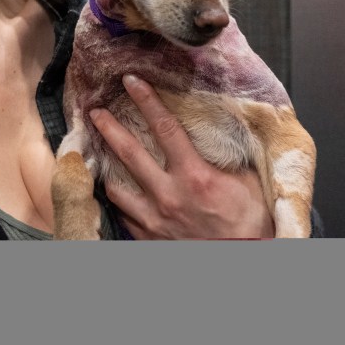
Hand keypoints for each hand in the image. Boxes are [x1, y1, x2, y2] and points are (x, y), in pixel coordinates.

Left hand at [89, 75, 274, 238]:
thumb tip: (222, 134)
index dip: (147, 101)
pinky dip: (119, 200)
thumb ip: (230, 159)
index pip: (165, 128)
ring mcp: (154, 219)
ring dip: (107, 167)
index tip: (131, 82)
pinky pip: (124, 215)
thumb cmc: (249, 227)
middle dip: (109, 128)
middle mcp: (168, 196)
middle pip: (129, 153)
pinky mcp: (148, 238)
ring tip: (99, 154)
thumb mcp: (248, 184)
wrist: (242, 262)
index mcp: (194, 176)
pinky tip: (117, 191)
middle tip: (94, 113)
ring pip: (117, 188)